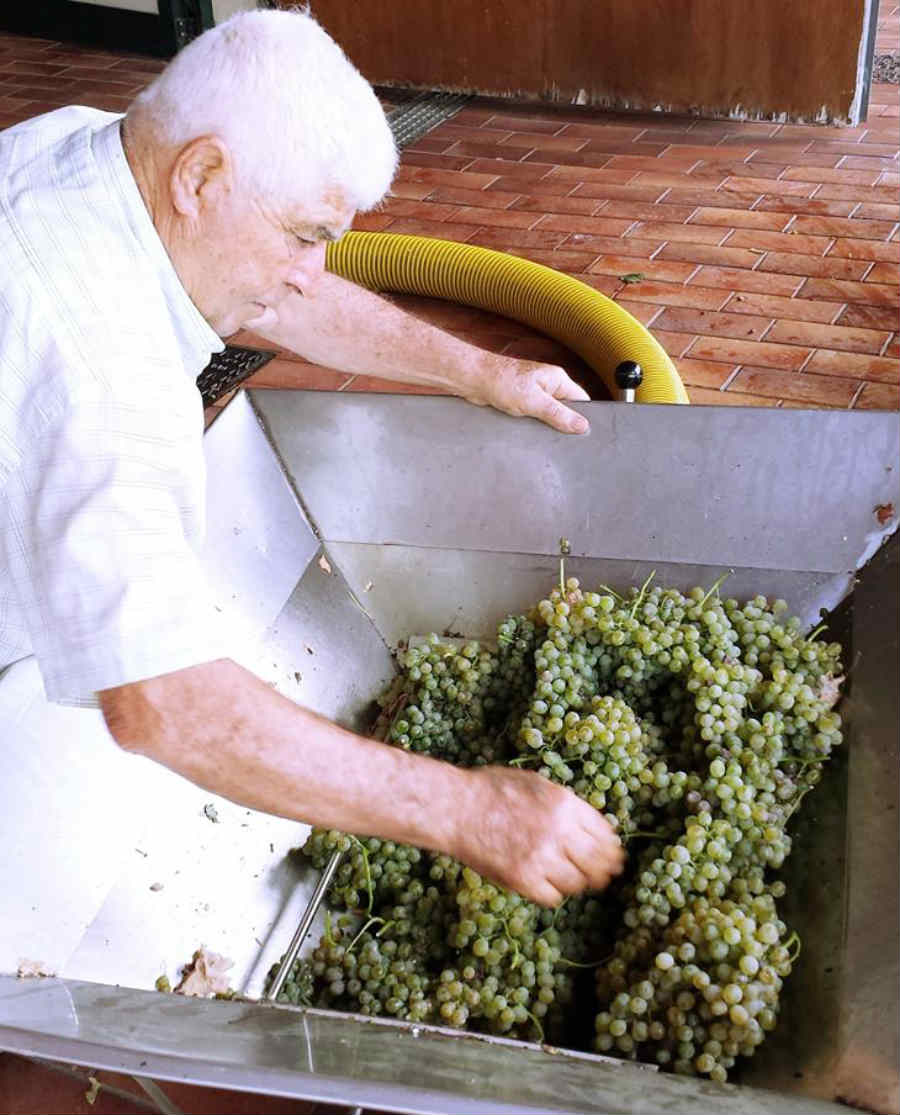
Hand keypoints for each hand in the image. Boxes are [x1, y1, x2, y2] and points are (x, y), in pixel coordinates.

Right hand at [450, 766, 623, 905]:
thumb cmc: (491, 790)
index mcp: (565, 804)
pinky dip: (552, 893)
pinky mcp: (523, 880)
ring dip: (576, 883)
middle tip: (603, 878)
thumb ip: (565, 805)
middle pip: (598, 863)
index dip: (612, 849)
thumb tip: (591, 826)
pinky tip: (545, 884)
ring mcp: (541, 858)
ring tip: (568, 879)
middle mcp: (559, 832)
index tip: (614, 858)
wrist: (455, 808)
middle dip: (603, 872)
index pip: (605, 834)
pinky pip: (553, 897)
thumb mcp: (536, 783)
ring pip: (577, 883)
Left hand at [463, 356, 590, 434]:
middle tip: (561, 438)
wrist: (474, 379)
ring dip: (546, 426)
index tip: (584, 434)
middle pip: (567, 409)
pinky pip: (535, 417)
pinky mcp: (522, 402)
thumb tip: (581, 425)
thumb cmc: (501, 381)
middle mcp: (548, 385)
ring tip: (543, 434)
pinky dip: (533, 425)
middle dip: (564, 424)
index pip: (581, 400)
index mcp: (557, 380)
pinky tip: (529, 431)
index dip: (585, 417)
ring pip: (550, 415)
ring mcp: (535, 394)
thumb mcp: (534, 401)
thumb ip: (558, 414)